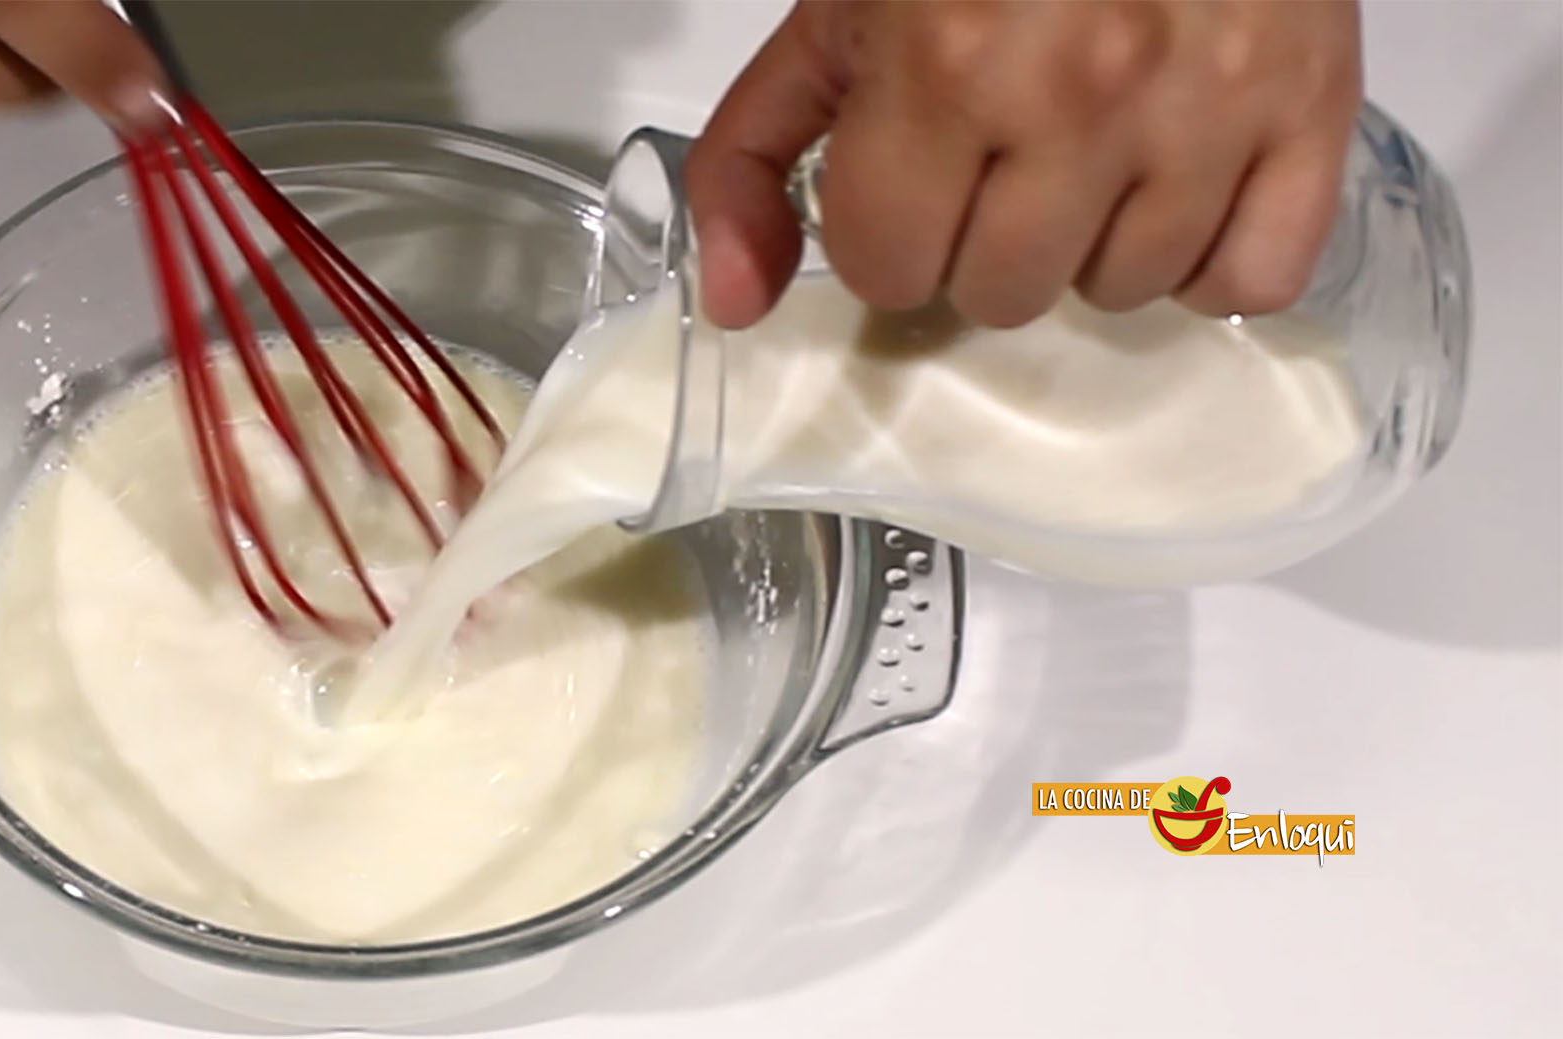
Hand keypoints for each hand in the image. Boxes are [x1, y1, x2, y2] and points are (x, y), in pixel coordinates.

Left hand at [687, 0, 1363, 328]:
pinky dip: (1212, 259)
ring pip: (1123, 292)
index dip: (886, 230)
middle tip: (1000, 159)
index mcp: (946, 63)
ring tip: (1092, 153)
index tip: (907, 177)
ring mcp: (1207, 103)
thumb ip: (755, 158)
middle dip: (981, 241)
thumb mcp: (835, 16)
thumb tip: (735, 304)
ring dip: (1091, 245)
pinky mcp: (1312, 104)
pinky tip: (1177, 193)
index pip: (890, 269)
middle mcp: (1081, 92)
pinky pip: (1254, 278)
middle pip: (1003, 294)